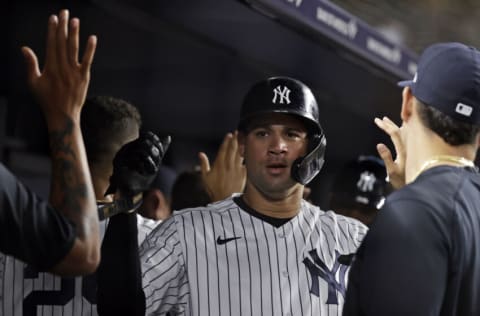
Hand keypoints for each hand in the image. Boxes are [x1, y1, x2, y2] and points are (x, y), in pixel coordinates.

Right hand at [22, 10, 96, 126]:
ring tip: (75, 20)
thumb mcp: (33, 82)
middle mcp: (62, 68)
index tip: (53, 18)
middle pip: (63, 43)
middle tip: (64, 12)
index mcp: (50, 68)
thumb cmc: (46, 99)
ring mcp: (74, 73)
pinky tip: (92, 38)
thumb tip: (24, 48)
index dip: (52, 30)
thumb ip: (30, 64)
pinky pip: (88, 61)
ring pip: (74, 49)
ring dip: (75, 34)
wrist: (63, 115)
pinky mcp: (84, 78)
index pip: (51, 44)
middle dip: (63, 26)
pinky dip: (90, 49)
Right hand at [105, 131, 170, 196]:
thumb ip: (160, 150)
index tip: (160, 155)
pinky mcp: (119, 165)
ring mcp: (121, 156)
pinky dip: (142, 167)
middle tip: (156, 165)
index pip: (148, 135)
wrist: (130, 192)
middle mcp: (126, 148)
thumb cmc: (141, 176)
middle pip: (144, 142)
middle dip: (154, 153)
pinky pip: (134, 160)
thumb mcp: (154, 162)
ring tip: (149, 170)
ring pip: (140, 151)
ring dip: (149, 162)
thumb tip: (168, 137)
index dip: (157, 143)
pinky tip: (142, 172)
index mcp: (134, 145)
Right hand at [199, 131, 245, 201]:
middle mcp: (229, 165)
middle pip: (233, 149)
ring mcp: (237, 168)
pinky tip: (246, 151)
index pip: (223, 149)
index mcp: (219, 164)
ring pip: (239, 154)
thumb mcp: (205, 177)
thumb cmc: (214, 189)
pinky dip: (244, 156)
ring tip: (242, 139)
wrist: (226, 199)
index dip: (226, 141)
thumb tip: (200, 154)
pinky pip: (244, 162)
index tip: (229, 134)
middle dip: (235, 140)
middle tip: (237, 132)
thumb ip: (204, 164)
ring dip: (240, 145)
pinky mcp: (243, 173)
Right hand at [374, 116, 405, 188]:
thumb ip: (386, 157)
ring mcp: (412, 150)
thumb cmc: (403, 181)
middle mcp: (409, 148)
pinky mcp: (412, 152)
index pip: (395, 133)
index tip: (377, 121)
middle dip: (388, 124)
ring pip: (404, 133)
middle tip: (379, 120)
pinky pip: (407, 138)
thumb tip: (379, 144)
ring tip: (387, 121)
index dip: (386, 126)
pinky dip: (401, 132)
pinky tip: (399, 131)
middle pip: (399, 131)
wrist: (417, 188)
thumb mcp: (392, 171)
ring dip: (395, 126)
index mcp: (404, 150)